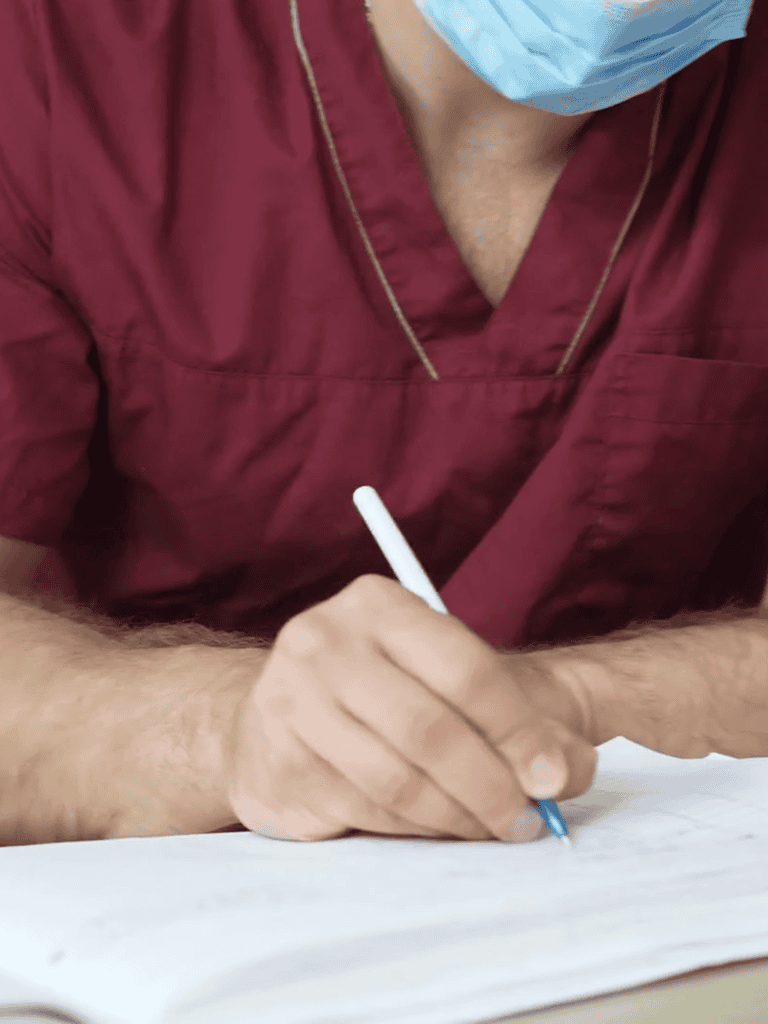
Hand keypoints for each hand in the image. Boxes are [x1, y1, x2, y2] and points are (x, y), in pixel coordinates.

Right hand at [226, 574, 597, 841]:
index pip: (465, 669)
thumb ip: (518, 713)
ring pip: (395, 780)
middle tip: (526, 820)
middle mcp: (325, 643)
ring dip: (456, 818)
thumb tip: (570, 770)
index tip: (553, 777)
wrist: (273, 710)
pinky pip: (364, 811)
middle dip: (491, 787)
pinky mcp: (278, 761)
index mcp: (377, 604)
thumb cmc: (380, 687)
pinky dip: (412, 829)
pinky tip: (435, 824)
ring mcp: (291, 703)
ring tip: (489, 827)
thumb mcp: (443, 673)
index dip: (519, 731)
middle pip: (429, 730)